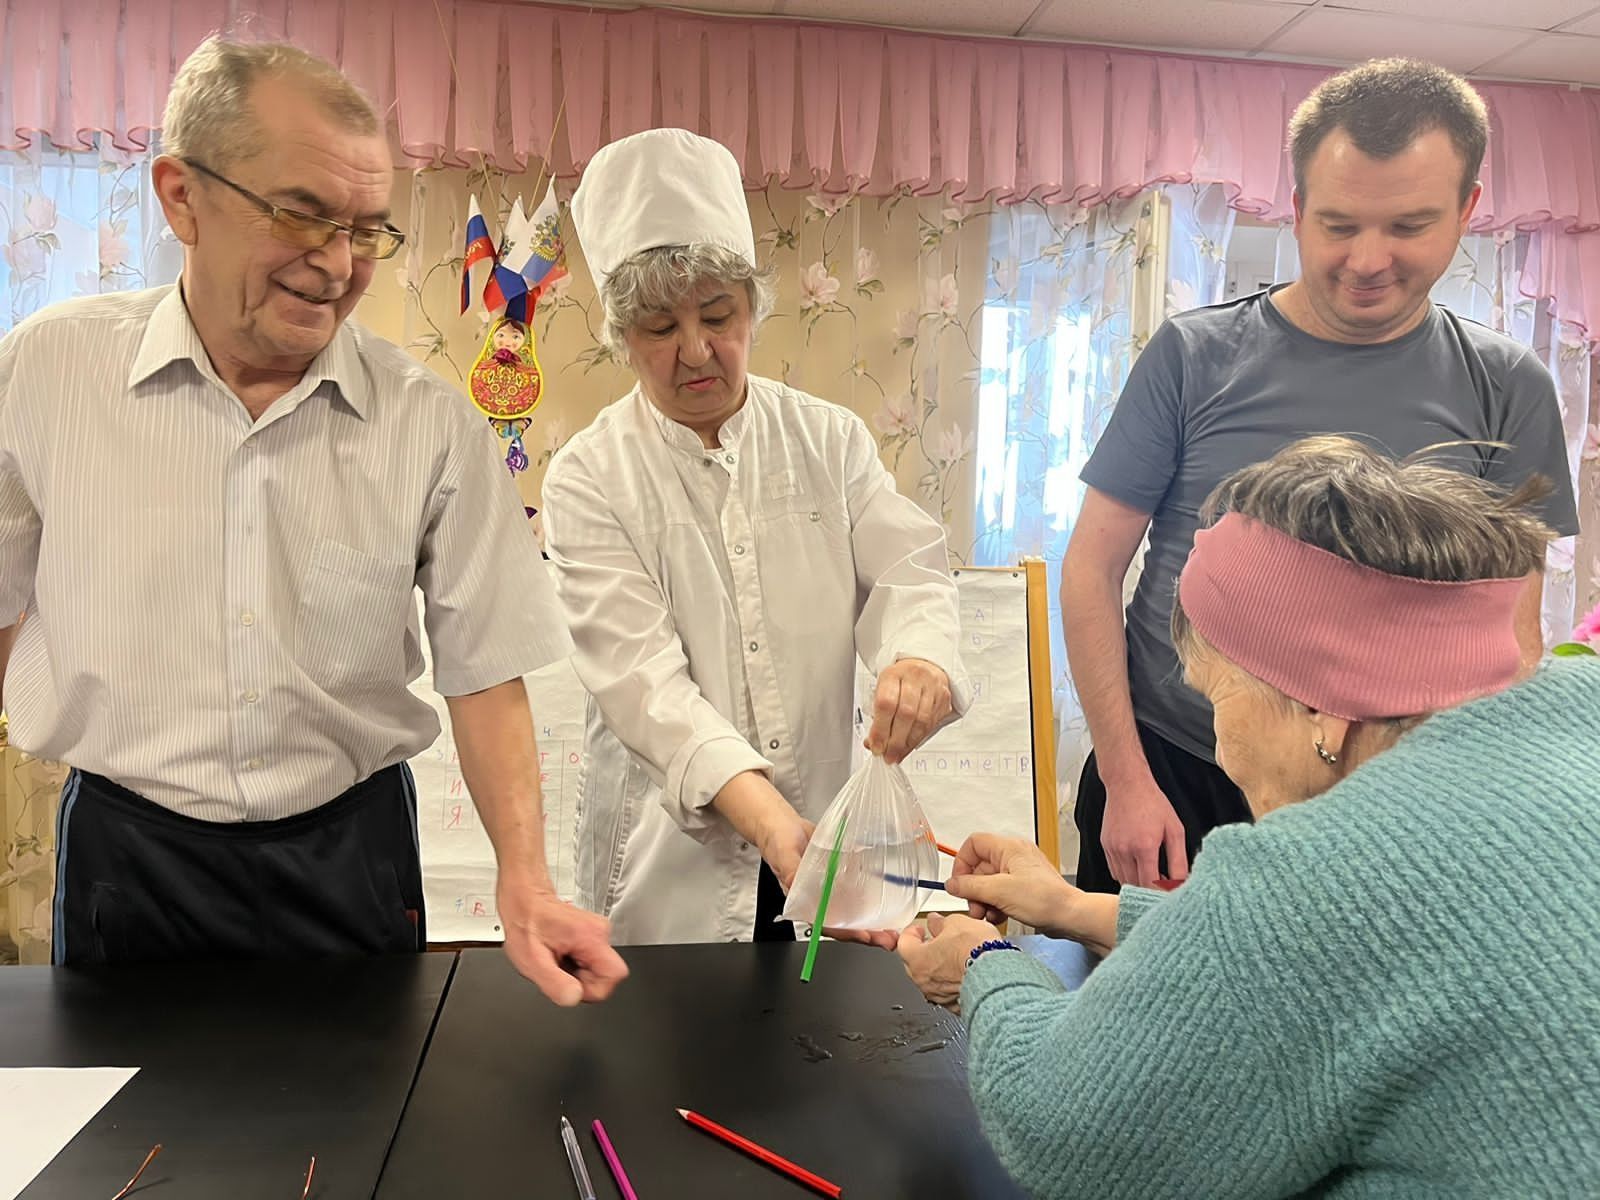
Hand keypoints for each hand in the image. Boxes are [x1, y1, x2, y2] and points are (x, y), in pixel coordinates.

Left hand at [496, 874, 628, 1006]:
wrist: (525, 904)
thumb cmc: (526, 925)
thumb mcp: (532, 960)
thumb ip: (554, 983)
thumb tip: (574, 998)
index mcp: (590, 937)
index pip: (615, 974)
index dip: (592, 989)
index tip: (570, 982)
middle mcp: (600, 932)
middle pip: (607, 975)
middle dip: (581, 981)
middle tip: (558, 969)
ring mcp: (598, 933)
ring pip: (599, 970)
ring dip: (576, 974)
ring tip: (556, 959)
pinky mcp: (593, 936)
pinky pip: (592, 963)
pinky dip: (575, 965)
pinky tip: (560, 955)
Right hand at [758, 810, 897, 950]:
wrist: (784, 824)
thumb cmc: (778, 840)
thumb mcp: (783, 854)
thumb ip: (789, 870)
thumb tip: (795, 881)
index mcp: (802, 902)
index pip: (826, 924)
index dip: (846, 932)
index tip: (865, 936)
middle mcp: (818, 900)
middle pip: (844, 923)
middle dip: (867, 933)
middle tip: (889, 937)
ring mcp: (830, 890)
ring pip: (852, 911)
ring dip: (872, 920)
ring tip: (894, 927)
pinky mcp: (839, 877)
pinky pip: (855, 890)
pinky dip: (870, 898)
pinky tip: (887, 902)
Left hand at [866, 658, 952, 764]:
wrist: (924, 664)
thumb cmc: (900, 681)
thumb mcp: (883, 690)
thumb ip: (877, 716)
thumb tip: (873, 744)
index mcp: (893, 674)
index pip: (886, 703)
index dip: (880, 729)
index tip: (876, 745)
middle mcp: (915, 677)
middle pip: (906, 714)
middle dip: (895, 741)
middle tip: (888, 755)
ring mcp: (933, 686)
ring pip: (922, 721)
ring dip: (908, 743)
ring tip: (897, 754)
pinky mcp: (944, 697)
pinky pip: (932, 723)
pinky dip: (919, 738)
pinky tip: (910, 745)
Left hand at [896, 913, 997, 1010]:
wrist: (998, 976)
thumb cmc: (977, 952)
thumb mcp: (957, 923)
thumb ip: (940, 923)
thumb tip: (936, 922)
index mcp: (917, 958)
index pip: (903, 942)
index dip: (912, 932)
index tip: (920, 929)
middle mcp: (924, 980)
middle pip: (914, 962)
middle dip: (923, 950)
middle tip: (936, 940)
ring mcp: (938, 996)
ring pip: (931, 979)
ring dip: (938, 967)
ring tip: (954, 956)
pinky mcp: (954, 1006)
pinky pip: (947, 992)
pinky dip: (951, 983)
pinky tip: (963, 973)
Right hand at [946, 832, 1078, 935]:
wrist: (1070, 917)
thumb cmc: (1046, 899)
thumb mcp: (999, 892)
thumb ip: (970, 886)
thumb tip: (952, 884)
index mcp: (1009, 848)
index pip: (973, 844)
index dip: (962, 863)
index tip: (959, 883)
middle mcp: (1013, 857)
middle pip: (979, 868)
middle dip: (973, 890)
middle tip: (974, 906)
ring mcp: (1019, 873)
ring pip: (988, 883)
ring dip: (983, 901)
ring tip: (986, 914)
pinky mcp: (1023, 889)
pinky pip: (1000, 894)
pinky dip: (995, 905)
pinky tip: (998, 917)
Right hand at [1101, 776, 1188, 888]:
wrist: (1127, 784)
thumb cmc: (1152, 803)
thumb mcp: (1175, 830)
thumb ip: (1179, 860)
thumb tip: (1182, 882)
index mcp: (1144, 846)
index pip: (1150, 885)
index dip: (1161, 893)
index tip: (1170, 892)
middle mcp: (1124, 850)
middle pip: (1136, 886)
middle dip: (1150, 889)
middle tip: (1163, 882)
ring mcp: (1112, 849)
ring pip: (1124, 881)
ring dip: (1138, 883)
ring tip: (1152, 874)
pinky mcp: (1105, 846)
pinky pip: (1115, 871)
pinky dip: (1126, 874)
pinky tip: (1138, 865)